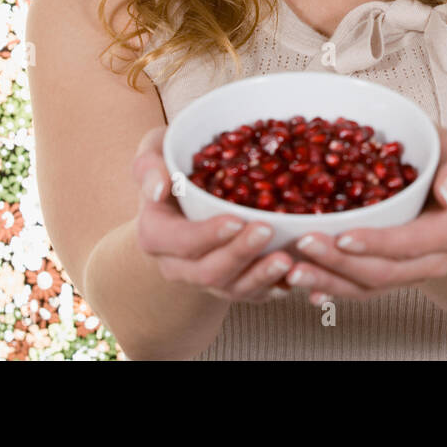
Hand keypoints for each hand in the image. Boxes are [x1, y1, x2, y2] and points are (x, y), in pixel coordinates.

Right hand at [130, 123, 296, 302]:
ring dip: (261, 276)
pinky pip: (255, 294)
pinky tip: (297, 274)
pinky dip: (276, 286)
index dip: (206, 235)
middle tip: (267, 230)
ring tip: (287, 259)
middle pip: (208, 271)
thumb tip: (158, 189)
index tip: (235, 219)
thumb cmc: (174, 164)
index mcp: (156, 234)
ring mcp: (207, 279)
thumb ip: (150, 164)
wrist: (186, 197)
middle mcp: (178, 265)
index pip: (178, 241)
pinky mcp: (234, 284)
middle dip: (239, 253)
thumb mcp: (155, 152)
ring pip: (234, 288)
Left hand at [280, 124, 446, 305]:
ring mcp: (411, 274)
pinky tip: (303, 286)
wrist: (438, 181)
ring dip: (328, 281)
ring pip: (367, 288)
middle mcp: (435, 260)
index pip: (411, 243)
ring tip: (292, 271)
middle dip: (340, 263)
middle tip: (303, 245)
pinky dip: (330, 288)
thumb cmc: (440, 157)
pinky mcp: (390, 278)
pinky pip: (359, 290)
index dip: (376, 243)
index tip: (342, 236)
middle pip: (384, 271)